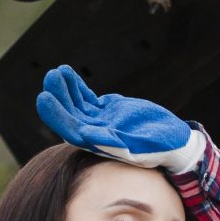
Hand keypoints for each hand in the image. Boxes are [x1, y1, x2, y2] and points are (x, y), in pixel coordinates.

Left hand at [35, 64, 205, 172]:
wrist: (175, 143)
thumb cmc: (161, 148)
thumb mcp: (141, 145)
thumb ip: (115, 141)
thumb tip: (85, 135)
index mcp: (99, 146)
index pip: (71, 130)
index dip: (56, 115)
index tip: (44, 97)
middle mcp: (95, 134)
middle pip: (69, 115)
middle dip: (59, 97)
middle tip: (50, 77)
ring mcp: (100, 121)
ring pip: (76, 105)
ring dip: (65, 89)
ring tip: (57, 72)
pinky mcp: (107, 110)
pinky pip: (86, 98)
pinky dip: (76, 86)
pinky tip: (67, 72)